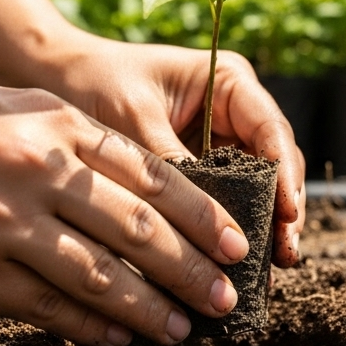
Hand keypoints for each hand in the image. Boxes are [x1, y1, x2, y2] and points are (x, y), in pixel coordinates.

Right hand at [0, 72, 252, 345]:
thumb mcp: (0, 104)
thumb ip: (63, 135)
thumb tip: (127, 178)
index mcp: (51, 124)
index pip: (150, 175)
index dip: (200, 214)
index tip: (234, 242)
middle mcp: (35, 171)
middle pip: (137, 229)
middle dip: (191, 268)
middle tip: (226, 296)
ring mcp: (1, 225)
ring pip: (99, 275)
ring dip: (148, 307)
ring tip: (181, 327)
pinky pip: (44, 306)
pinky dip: (88, 325)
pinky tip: (117, 337)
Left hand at [46, 34, 305, 267]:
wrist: (57, 77)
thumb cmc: (95, 83)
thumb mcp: (133, 121)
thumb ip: (171, 166)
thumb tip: (201, 224)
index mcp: (228, 81)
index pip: (271, 129)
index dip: (285, 174)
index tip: (287, 214)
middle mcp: (234, 110)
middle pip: (275, 162)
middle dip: (282, 208)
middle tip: (283, 254)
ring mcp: (222, 139)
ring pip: (259, 186)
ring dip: (264, 224)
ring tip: (269, 268)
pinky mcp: (203, 167)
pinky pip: (227, 198)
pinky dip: (233, 227)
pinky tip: (234, 262)